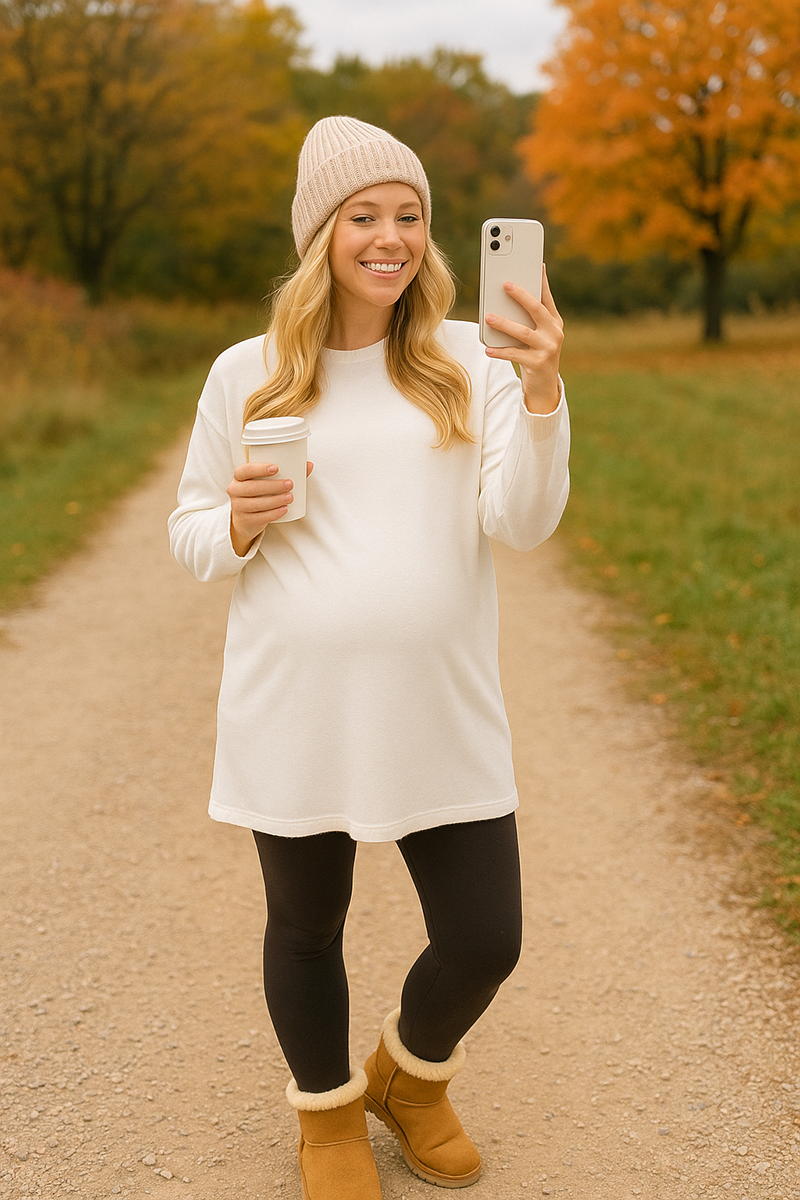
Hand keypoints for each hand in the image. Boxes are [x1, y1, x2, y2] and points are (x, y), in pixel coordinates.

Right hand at [227, 460, 313, 556]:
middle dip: (273, 485)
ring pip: (256, 503)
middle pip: (252, 487)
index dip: (259, 468)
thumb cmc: (259, 494)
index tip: (276, 468)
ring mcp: (238, 506)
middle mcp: (234, 490)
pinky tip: (284, 510)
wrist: (247, 519)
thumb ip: (287, 472)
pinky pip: (259, 517)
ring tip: (290, 497)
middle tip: (290, 484)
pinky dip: (273, 514)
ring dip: (275, 500)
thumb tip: (308, 465)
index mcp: (239, 476)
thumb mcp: (267, 481)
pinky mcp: (244, 520)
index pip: (244, 470)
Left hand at [484, 265, 563, 413]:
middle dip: (521, 296)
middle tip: (505, 284)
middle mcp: (554, 333)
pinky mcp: (538, 364)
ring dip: (504, 324)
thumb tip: (508, 297)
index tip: (536, 264)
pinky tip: (487, 349)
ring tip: (489, 317)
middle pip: (536, 310)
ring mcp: (548, 348)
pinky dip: (500, 351)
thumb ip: (527, 318)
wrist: (544, 386)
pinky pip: (515, 354)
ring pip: (523, 332)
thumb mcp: (536, 334)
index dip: (541, 280)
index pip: (547, 297)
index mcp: (554, 321)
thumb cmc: (535, 354)